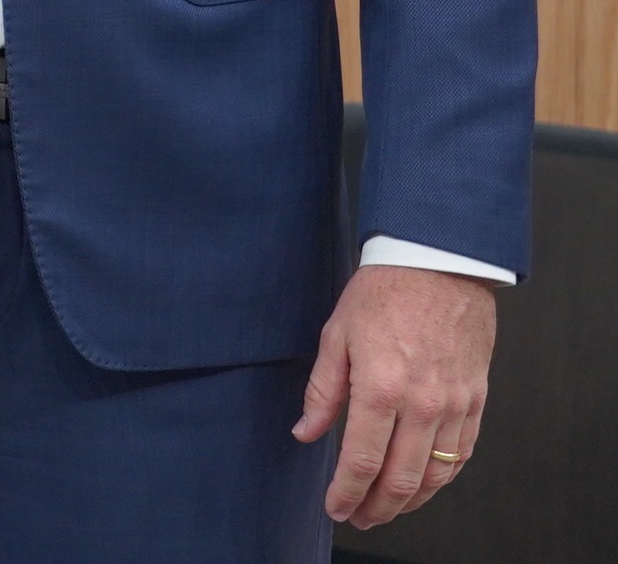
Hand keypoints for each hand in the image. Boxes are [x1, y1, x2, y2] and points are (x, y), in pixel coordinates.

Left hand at [297, 262, 495, 527]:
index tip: (335, 507)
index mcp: (381, 388)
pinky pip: (462, 455)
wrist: (439, 264)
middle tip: (359, 518)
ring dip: (410, 502)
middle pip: (401, 479)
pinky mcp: (476, 400)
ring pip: (435, 475)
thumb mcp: (335, 336)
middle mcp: (422, 405)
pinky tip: (425, 485)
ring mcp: (454, 406)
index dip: (346, 492)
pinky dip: (442, 478)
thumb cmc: (382, 293)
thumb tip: (305, 433)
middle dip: (377, 507)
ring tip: (387, 509)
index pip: (361, 461)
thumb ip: (323, 393)